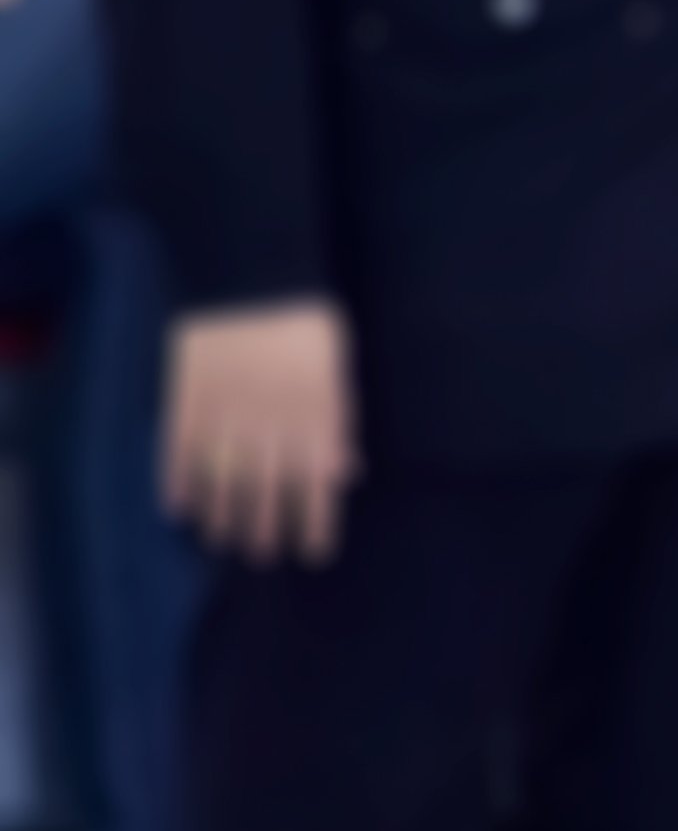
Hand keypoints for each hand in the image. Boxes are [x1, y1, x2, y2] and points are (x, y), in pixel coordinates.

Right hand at [161, 300, 357, 564]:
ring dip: (221, 517)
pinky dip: (177, 483)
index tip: (314, 555)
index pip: (317, 488)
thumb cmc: (304, 323)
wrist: (252, 275)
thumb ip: (340, 424)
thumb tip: (347, 473)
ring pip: (220, 480)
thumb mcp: (337, 371)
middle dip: (264, 532)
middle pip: (266, 494)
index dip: (315, 525)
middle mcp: (270, 426)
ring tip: (221, 542)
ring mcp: (225, 414)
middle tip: (261, 556)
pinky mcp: (187, 398)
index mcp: (314, 419)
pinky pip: (178, 451)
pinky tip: (178, 510)